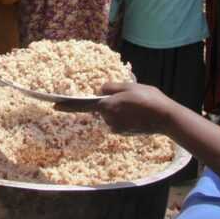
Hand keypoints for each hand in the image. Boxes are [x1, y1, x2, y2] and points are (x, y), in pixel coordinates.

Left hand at [57, 82, 175, 134]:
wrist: (165, 118)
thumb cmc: (147, 98)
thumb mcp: (128, 85)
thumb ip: (110, 87)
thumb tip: (99, 90)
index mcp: (107, 104)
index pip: (82, 104)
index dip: (67, 105)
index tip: (53, 105)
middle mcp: (108, 118)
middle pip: (102, 107)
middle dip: (111, 102)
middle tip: (131, 98)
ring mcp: (115, 127)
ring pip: (111, 114)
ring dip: (119, 109)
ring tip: (137, 104)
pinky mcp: (123, 133)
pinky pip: (119, 121)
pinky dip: (125, 117)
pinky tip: (138, 113)